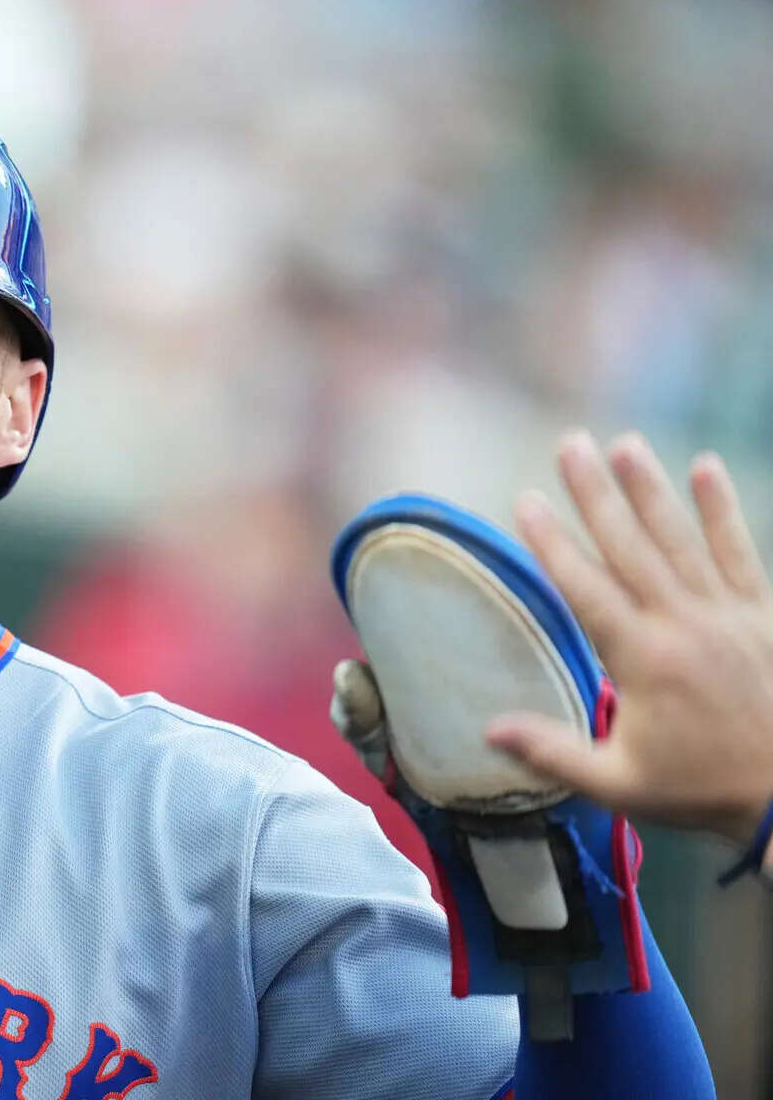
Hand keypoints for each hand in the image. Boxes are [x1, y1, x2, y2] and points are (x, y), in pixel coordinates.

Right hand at [485, 431, 772, 847]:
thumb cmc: (704, 791)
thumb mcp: (620, 785)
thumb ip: (554, 752)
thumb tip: (488, 730)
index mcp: (642, 659)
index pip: (585, 587)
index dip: (551, 542)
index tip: (523, 501)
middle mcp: (683, 623)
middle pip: (630, 545)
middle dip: (595, 493)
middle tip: (569, 444)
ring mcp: (728, 613)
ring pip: (681, 538)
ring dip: (651, 488)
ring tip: (625, 443)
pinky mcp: (762, 613)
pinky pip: (739, 551)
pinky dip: (723, 510)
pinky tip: (708, 468)